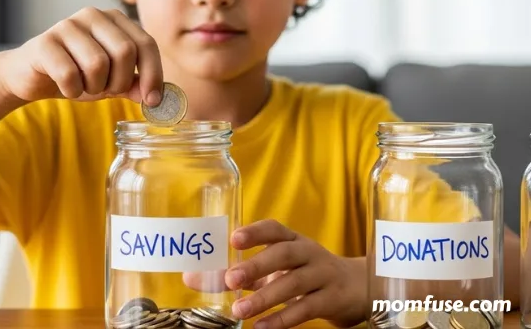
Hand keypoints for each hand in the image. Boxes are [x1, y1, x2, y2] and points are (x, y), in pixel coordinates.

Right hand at [0, 7, 163, 104]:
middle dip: (119, 82)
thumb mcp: (110, 81)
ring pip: (97, 64)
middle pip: (125, 52)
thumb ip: (134, 84)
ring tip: (84, 86)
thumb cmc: (75, 74)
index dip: (153, 74)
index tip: (152, 101)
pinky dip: (72, 90)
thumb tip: (157, 97)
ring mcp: (67, 25)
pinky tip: (66, 87)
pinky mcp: (45, 42)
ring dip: (93, 87)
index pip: (146, 44)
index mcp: (114, 19)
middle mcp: (93, 15)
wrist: (31, 76)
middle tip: (105, 90)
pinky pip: (69, 74)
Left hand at [224, 220, 366, 327]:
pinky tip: (262, 326)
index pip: (274, 229)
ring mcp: (322, 275)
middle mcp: (308, 252)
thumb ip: (240, 274)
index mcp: (292, 239)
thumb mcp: (276, 269)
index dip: (255, 232)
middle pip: (283, 254)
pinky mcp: (331, 299)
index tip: (234, 239)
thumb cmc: (304, 273)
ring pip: (293, 283)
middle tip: (231, 279)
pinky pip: (306, 308)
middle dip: (256, 266)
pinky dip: (283, 318)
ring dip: (265, 298)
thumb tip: (193, 278)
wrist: (354, 288)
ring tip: (239, 310)